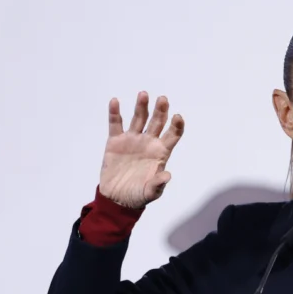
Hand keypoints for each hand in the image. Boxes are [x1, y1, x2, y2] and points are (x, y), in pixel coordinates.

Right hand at [99, 92, 184, 208]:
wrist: (117, 198)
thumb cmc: (138, 195)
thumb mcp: (150, 193)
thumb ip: (158, 184)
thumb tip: (167, 175)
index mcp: (160, 152)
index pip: (172, 135)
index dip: (176, 126)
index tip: (178, 117)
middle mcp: (148, 143)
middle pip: (157, 122)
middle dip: (161, 110)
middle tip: (163, 99)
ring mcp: (132, 140)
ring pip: (138, 118)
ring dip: (141, 106)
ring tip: (143, 94)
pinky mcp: (115, 141)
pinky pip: (115, 124)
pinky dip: (114, 113)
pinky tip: (115, 102)